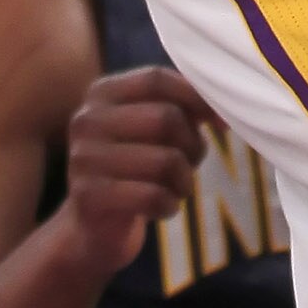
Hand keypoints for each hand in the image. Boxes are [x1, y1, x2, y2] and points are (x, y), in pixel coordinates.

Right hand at [57, 65, 218, 276]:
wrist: (94, 228)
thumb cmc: (135, 166)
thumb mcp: (151, 130)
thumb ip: (181, 107)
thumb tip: (224, 110)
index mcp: (102, 92)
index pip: (157, 80)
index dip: (196, 97)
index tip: (223, 122)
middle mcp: (87, 119)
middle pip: (165, 118)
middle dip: (193, 145)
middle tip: (193, 163)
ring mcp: (83, 159)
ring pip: (164, 160)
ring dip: (185, 179)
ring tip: (180, 188)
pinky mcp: (88, 198)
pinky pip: (151, 196)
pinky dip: (169, 204)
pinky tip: (166, 208)